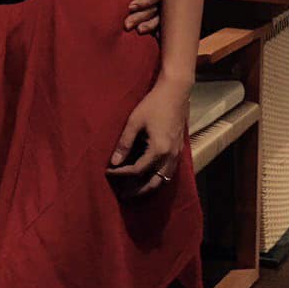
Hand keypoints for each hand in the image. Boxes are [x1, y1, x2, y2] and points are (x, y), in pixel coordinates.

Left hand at [105, 80, 189, 196]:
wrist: (176, 92)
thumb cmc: (153, 104)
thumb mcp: (135, 121)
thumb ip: (124, 142)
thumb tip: (114, 162)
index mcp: (158, 149)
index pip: (137, 170)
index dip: (122, 174)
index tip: (108, 172)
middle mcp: (170, 156)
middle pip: (154, 182)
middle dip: (137, 190)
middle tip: (122, 196)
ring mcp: (177, 154)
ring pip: (164, 179)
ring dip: (149, 187)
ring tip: (135, 191)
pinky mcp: (180, 150)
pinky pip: (169, 172)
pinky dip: (159, 178)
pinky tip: (149, 177)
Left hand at [118, 0, 160, 35]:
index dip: (144, 2)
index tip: (130, 6)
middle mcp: (155, 0)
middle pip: (155, 11)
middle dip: (142, 18)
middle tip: (127, 24)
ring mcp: (152, 9)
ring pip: (156, 21)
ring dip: (149, 27)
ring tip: (138, 32)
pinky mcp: (146, 18)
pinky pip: (154, 27)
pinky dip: (153, 33)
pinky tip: (148, 39)